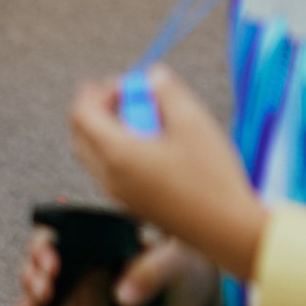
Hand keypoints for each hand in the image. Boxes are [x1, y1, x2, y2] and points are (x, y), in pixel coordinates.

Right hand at [18, 226, 217, 305]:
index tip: (52, 260)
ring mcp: (88, 288)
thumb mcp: (180, 261)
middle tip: (45, 287)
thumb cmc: (191, 267)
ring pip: (43, 288)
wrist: (203, 299)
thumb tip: (121, 295)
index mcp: (107, 236)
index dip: (47, 242)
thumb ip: (155, 271)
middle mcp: (90, 259)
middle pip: (43, 259)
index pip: (62, 230)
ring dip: (31, 296)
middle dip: (34, 272)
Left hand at [68, 66, 267, 280]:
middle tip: (127, 95)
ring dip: (107, 129)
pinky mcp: (132, 204)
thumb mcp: (193, 122)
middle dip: (98, 108)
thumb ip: (167, 91)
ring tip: (143, 117)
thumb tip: (153, 76)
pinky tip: (152, 144)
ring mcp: (118, 194)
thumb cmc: (210, 176)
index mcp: (117, 153)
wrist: (225, 229)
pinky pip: (109, 170)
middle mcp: (109, 176)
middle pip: (80, 134)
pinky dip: (117, 149)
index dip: (97, 91)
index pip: (81, 114)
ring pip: (93, 154)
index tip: (127, 82)